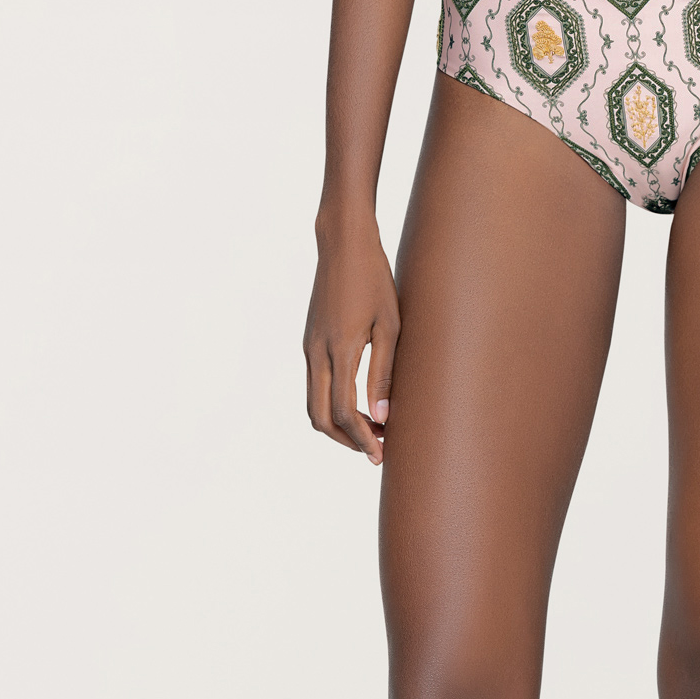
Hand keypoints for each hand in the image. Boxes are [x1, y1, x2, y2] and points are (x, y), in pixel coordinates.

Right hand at [303, 221, 399, 464]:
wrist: (342, 244)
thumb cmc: (375, 279)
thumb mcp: (391, 324)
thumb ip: (384, 372)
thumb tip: (383, 416)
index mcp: (339, 348)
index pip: (343, 411)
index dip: (361, 438)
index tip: (381, 454)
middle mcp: (316, 352)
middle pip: (319, 417)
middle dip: (346, 440)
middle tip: (377, 449)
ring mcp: (308, 347)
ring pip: (312, 404)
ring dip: (338, 425)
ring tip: (372, 430)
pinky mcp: (309, 342)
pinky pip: (314, 386)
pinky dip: (332, 405)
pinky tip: (359, 404)